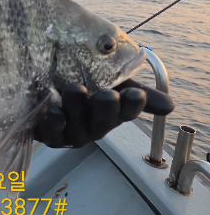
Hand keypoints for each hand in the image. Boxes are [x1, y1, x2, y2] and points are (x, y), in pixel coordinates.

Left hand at [34, 79, 174, 147]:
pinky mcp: (47, 133)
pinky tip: (53, 109)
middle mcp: (93, 125)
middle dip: (107, 109)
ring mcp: (70, 131)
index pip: (128, 111)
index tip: (136, 94)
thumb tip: (170, 106)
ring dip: (77, 108)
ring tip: (75, 90)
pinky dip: (52, 121)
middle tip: (107, 95)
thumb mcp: (109, 81)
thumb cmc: (81, 84)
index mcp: (112, 112)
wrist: (43, 82)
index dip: (133, 105)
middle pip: (104, 121)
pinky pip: (51, 132)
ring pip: (77, 125)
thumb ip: (135, 89)